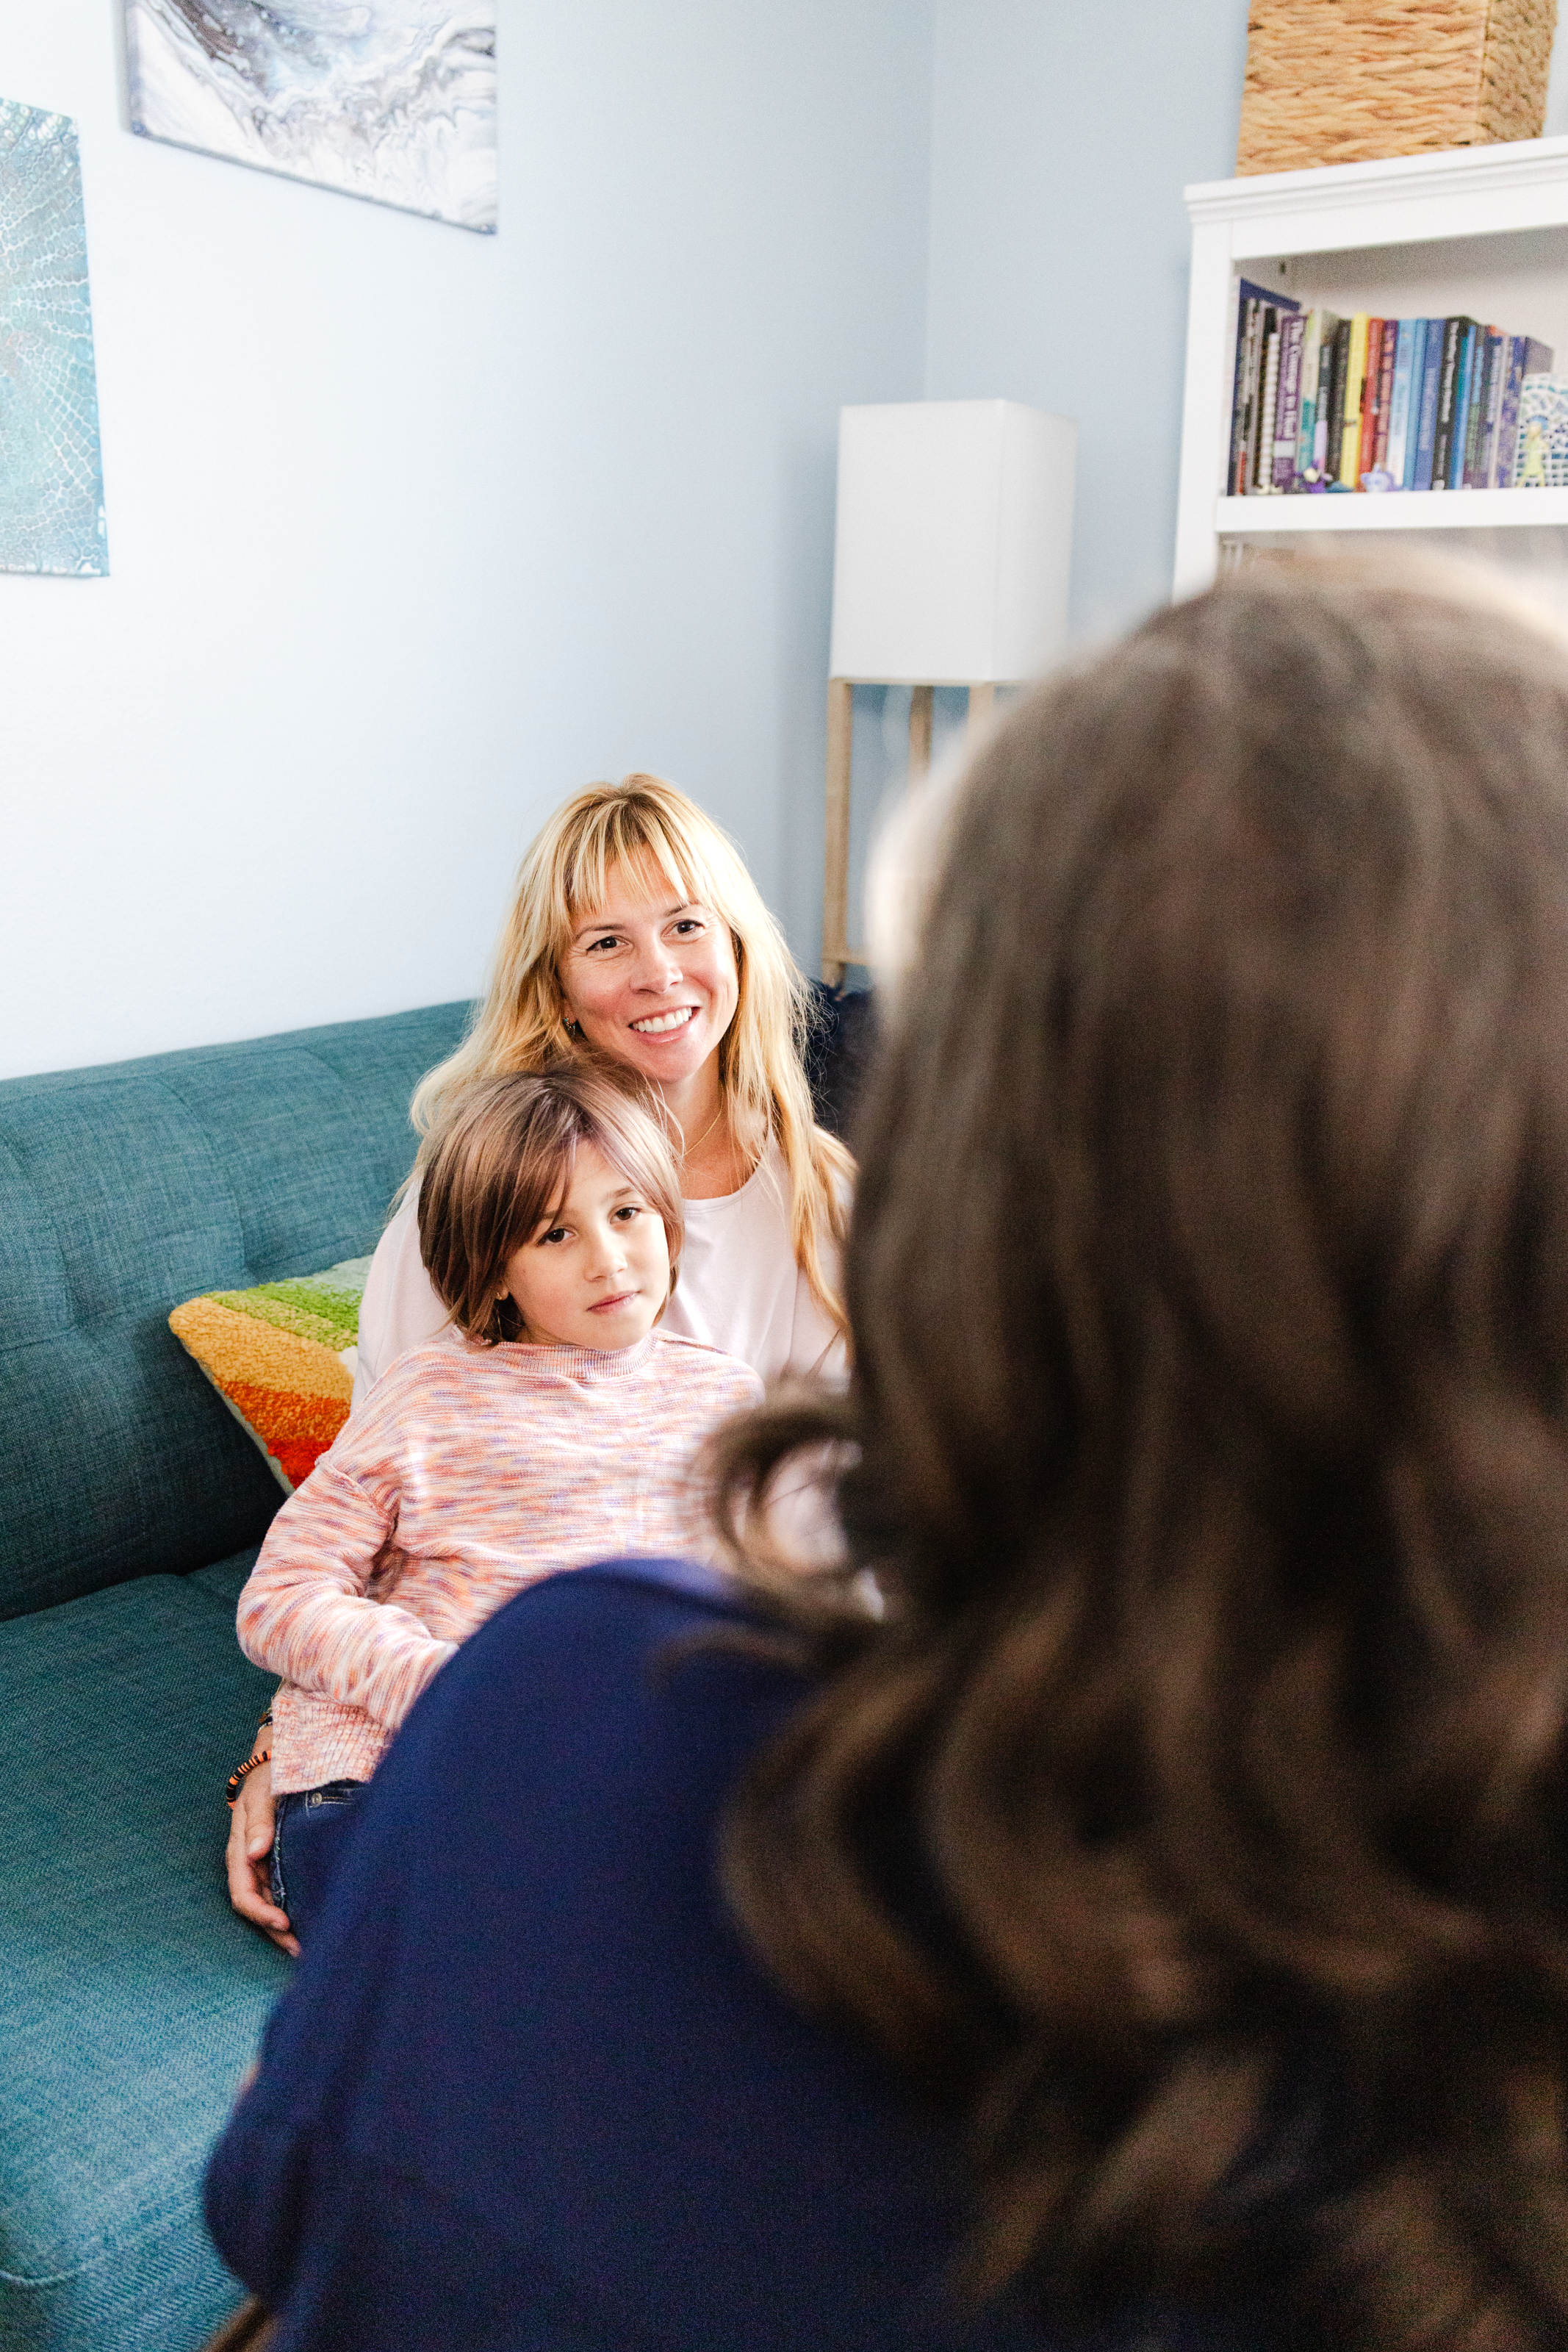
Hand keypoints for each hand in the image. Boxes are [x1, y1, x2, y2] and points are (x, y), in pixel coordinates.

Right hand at [225, 1757, 298, 1957]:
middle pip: (260, 1907)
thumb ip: (259, 1823)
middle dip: (277, 1931)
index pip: (244, 1895)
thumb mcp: (261, 1794)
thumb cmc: (268, 1775)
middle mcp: (251, 1864)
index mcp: (240, 1852)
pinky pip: (285, 1890)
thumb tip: (256, 1853)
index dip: (262, 1914)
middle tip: (302, 1950)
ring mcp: (266, 1864)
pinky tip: (314, 1915)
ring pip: (273, 1903)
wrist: (279, 1759)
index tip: (285, 1923)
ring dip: (287, 1925)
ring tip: (310, 1944)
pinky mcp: (281, 1860)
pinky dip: (295, 1906)